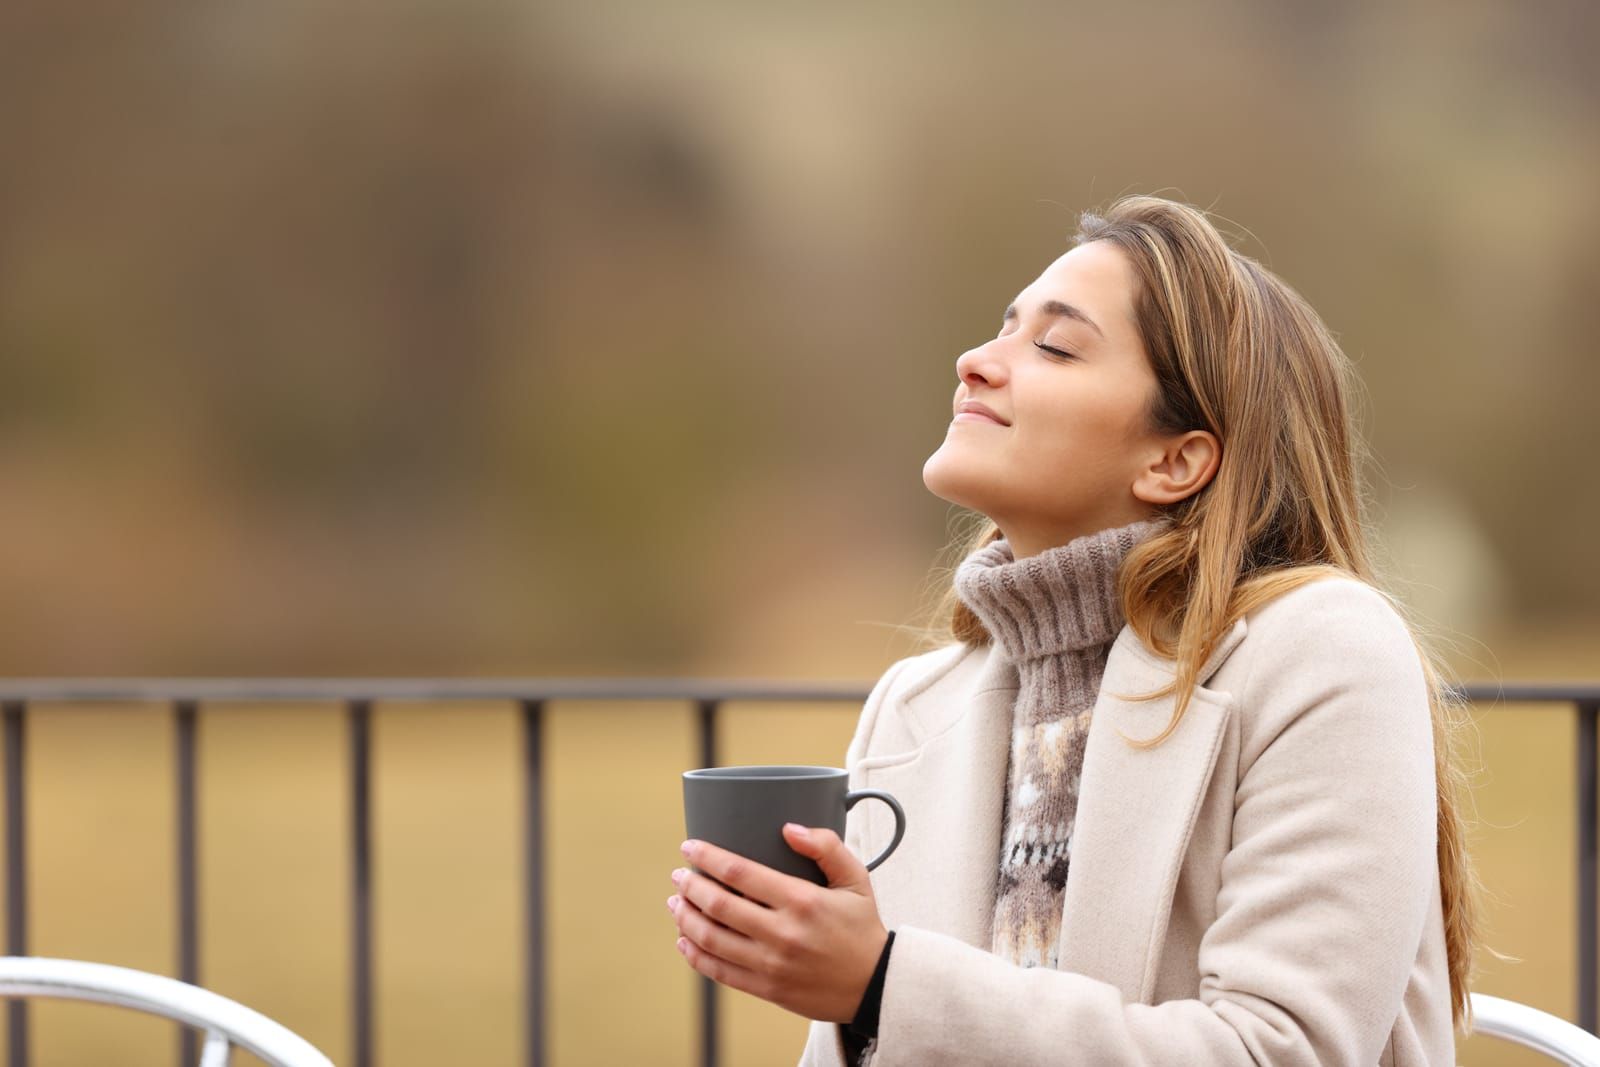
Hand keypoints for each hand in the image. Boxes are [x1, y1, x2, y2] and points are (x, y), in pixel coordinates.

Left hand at [667, 823, 888, 1022]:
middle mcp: (782, 933)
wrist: (875, 986)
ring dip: (685, 918)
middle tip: (679, 874)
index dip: (708, 857)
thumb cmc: (863, 928)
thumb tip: (788, 828)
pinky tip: (684, 940)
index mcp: (802, 901)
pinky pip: (719, 972)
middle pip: (718, 905)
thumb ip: (826, 846)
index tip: (689, 847)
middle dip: (690, 886)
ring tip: (676, 902)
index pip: (740, 873)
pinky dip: (695, 954)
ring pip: (711, 939)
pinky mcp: (766, 988)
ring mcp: (771, 964)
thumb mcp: (856, 879)